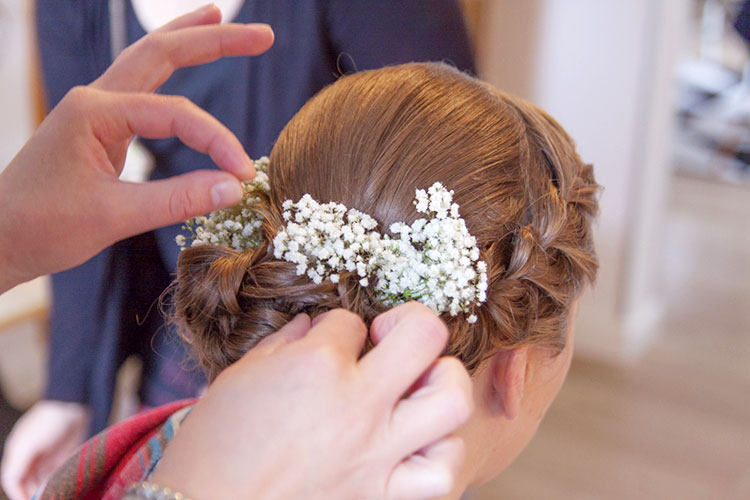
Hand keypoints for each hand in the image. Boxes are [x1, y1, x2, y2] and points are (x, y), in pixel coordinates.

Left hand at [0, 5, 273, 292]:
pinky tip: (182, 59)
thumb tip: (234, 188)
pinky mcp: (99, 127)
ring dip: (186, 39)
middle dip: (213, 40)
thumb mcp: (114, 216)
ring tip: (221, 18)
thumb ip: (177, 200)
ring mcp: (95, 109)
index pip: (176, 115)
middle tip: (263, 35)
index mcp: (94, 111)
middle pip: (162, 53)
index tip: (244, 174)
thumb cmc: (41, 227)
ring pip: (148, 60)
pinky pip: (141, 86)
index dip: (217, 142)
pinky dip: (168, 67)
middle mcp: (95, 99)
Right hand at [1, 401, 88, 499]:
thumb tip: (11, 483)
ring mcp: (46, 457)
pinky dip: (56, 483)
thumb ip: (18, 464)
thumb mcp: (28, 443)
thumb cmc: (48, 421)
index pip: (12, 480)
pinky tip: (62, 488)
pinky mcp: (62, 457)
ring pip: (41, 481)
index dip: (17, 493)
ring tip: (54, 496)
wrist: (73, 405)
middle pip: (26, 483)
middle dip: (32, 494)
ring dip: (44, 490)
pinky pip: (56, 475)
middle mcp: (30, 458)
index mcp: (17, 454)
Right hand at [153, 302, 472, 499]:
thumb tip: (313, 325)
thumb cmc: (212, 449)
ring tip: (418, 390)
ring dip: (443, 385)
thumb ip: (283, 344)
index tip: (328, 343)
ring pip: (453, 401)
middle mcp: (356, 405)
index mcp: (314, 367)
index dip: (339, 327)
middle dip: (413, 323)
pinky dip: (441, 454)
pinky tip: (419, 444)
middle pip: (425, 335)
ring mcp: (376, 454)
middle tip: (392, 340)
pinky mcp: (381, 497)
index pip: (349, 321)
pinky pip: (442, 475)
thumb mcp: (239, 379)